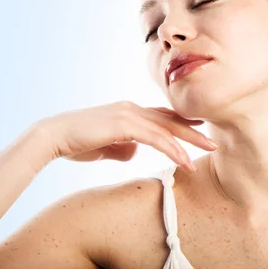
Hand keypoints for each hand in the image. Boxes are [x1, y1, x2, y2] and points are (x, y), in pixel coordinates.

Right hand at [34, 101, 217, 171]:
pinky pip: (155, 137)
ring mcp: (128, 114)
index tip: (200, 128)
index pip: (161, 116)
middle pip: (170, 119)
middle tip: (213, 141)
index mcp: (129, 112)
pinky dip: (172, 148)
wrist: (53, 136)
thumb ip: (123, 146)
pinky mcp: (124, 124)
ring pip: (167, 127)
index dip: (182, 122)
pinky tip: (184, 159)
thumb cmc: (76, 142)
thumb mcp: (106, 145)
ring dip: (189, 140)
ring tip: (208, 150)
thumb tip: (135, 152)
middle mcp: (132, 109)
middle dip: (194, 130)